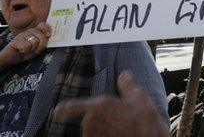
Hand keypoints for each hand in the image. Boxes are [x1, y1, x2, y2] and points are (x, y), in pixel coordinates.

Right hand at [0, 22, 50, 66]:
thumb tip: (49, 36)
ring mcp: (21, 35)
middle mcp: (28, 32)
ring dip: (33, 49)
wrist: (11, 58)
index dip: (47, 28)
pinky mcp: (15, 41)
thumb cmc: (25, 52)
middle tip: (35, 49)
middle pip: (41, 35)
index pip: (42, 25)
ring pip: (34, 41)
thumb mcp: (37, 48)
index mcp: (35, 32)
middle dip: (41, 45)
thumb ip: (44, 42)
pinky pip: (26, 46)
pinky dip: (25, 50)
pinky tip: (21, 50)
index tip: (48, 34)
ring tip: (27, 50)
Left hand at [54, 71, 168, 136]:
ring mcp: (96, 134)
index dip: (66, 108)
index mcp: (101, 105)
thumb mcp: (139, 96)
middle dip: (100, 118)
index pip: (77, 106)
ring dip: (101, 128)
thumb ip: (127, 84)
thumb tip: (124, 74)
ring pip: (92, 130)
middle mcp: (95, 120)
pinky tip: (118, 133)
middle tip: (120, 118)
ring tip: (121, 127)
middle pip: (89, 119)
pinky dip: (104, 135)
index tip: (56, 111)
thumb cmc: (145, 118)